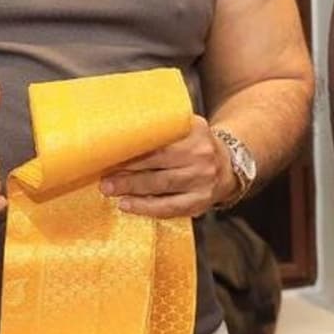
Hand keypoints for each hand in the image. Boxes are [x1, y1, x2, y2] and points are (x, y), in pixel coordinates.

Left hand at [99, 115, 230, 218]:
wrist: (229, 166)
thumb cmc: (196, 146)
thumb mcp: (187, 128)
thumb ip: (163, 126)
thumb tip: (119, 127)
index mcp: (196, 131)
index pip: (160, 139)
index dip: (134, 147)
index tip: (110, 152)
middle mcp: (202, 154)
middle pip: (159, 162)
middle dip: (128, 170)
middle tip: (104, 176)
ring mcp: (203, 180)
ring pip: (162, 186)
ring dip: (133, 189)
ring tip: (110, 190)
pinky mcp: (200, 201)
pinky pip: (170, 207)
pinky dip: (146, 207)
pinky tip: (128, 205)